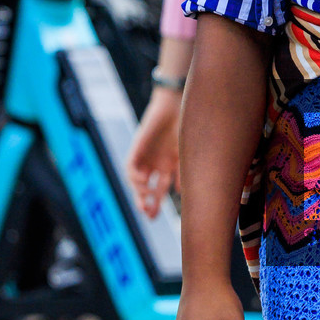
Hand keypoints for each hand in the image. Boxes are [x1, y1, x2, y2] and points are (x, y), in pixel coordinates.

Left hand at [126, 87, 181, 218]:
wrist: (177, 103)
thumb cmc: (187, 124)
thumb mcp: (188, 153)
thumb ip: (185, 173)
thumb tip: (184, 195)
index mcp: (169, 165)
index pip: (161, 189)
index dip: (157, 203)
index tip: (156, 217)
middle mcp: (156, 163)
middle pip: (148, 188)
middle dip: (146, 203)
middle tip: (149, 215)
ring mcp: (146, 156)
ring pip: (137, 181)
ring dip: (140, 192)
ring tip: (146, 199)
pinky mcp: (138, 148)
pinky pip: (130, 167)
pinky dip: (135, 177)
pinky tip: (145, 181)